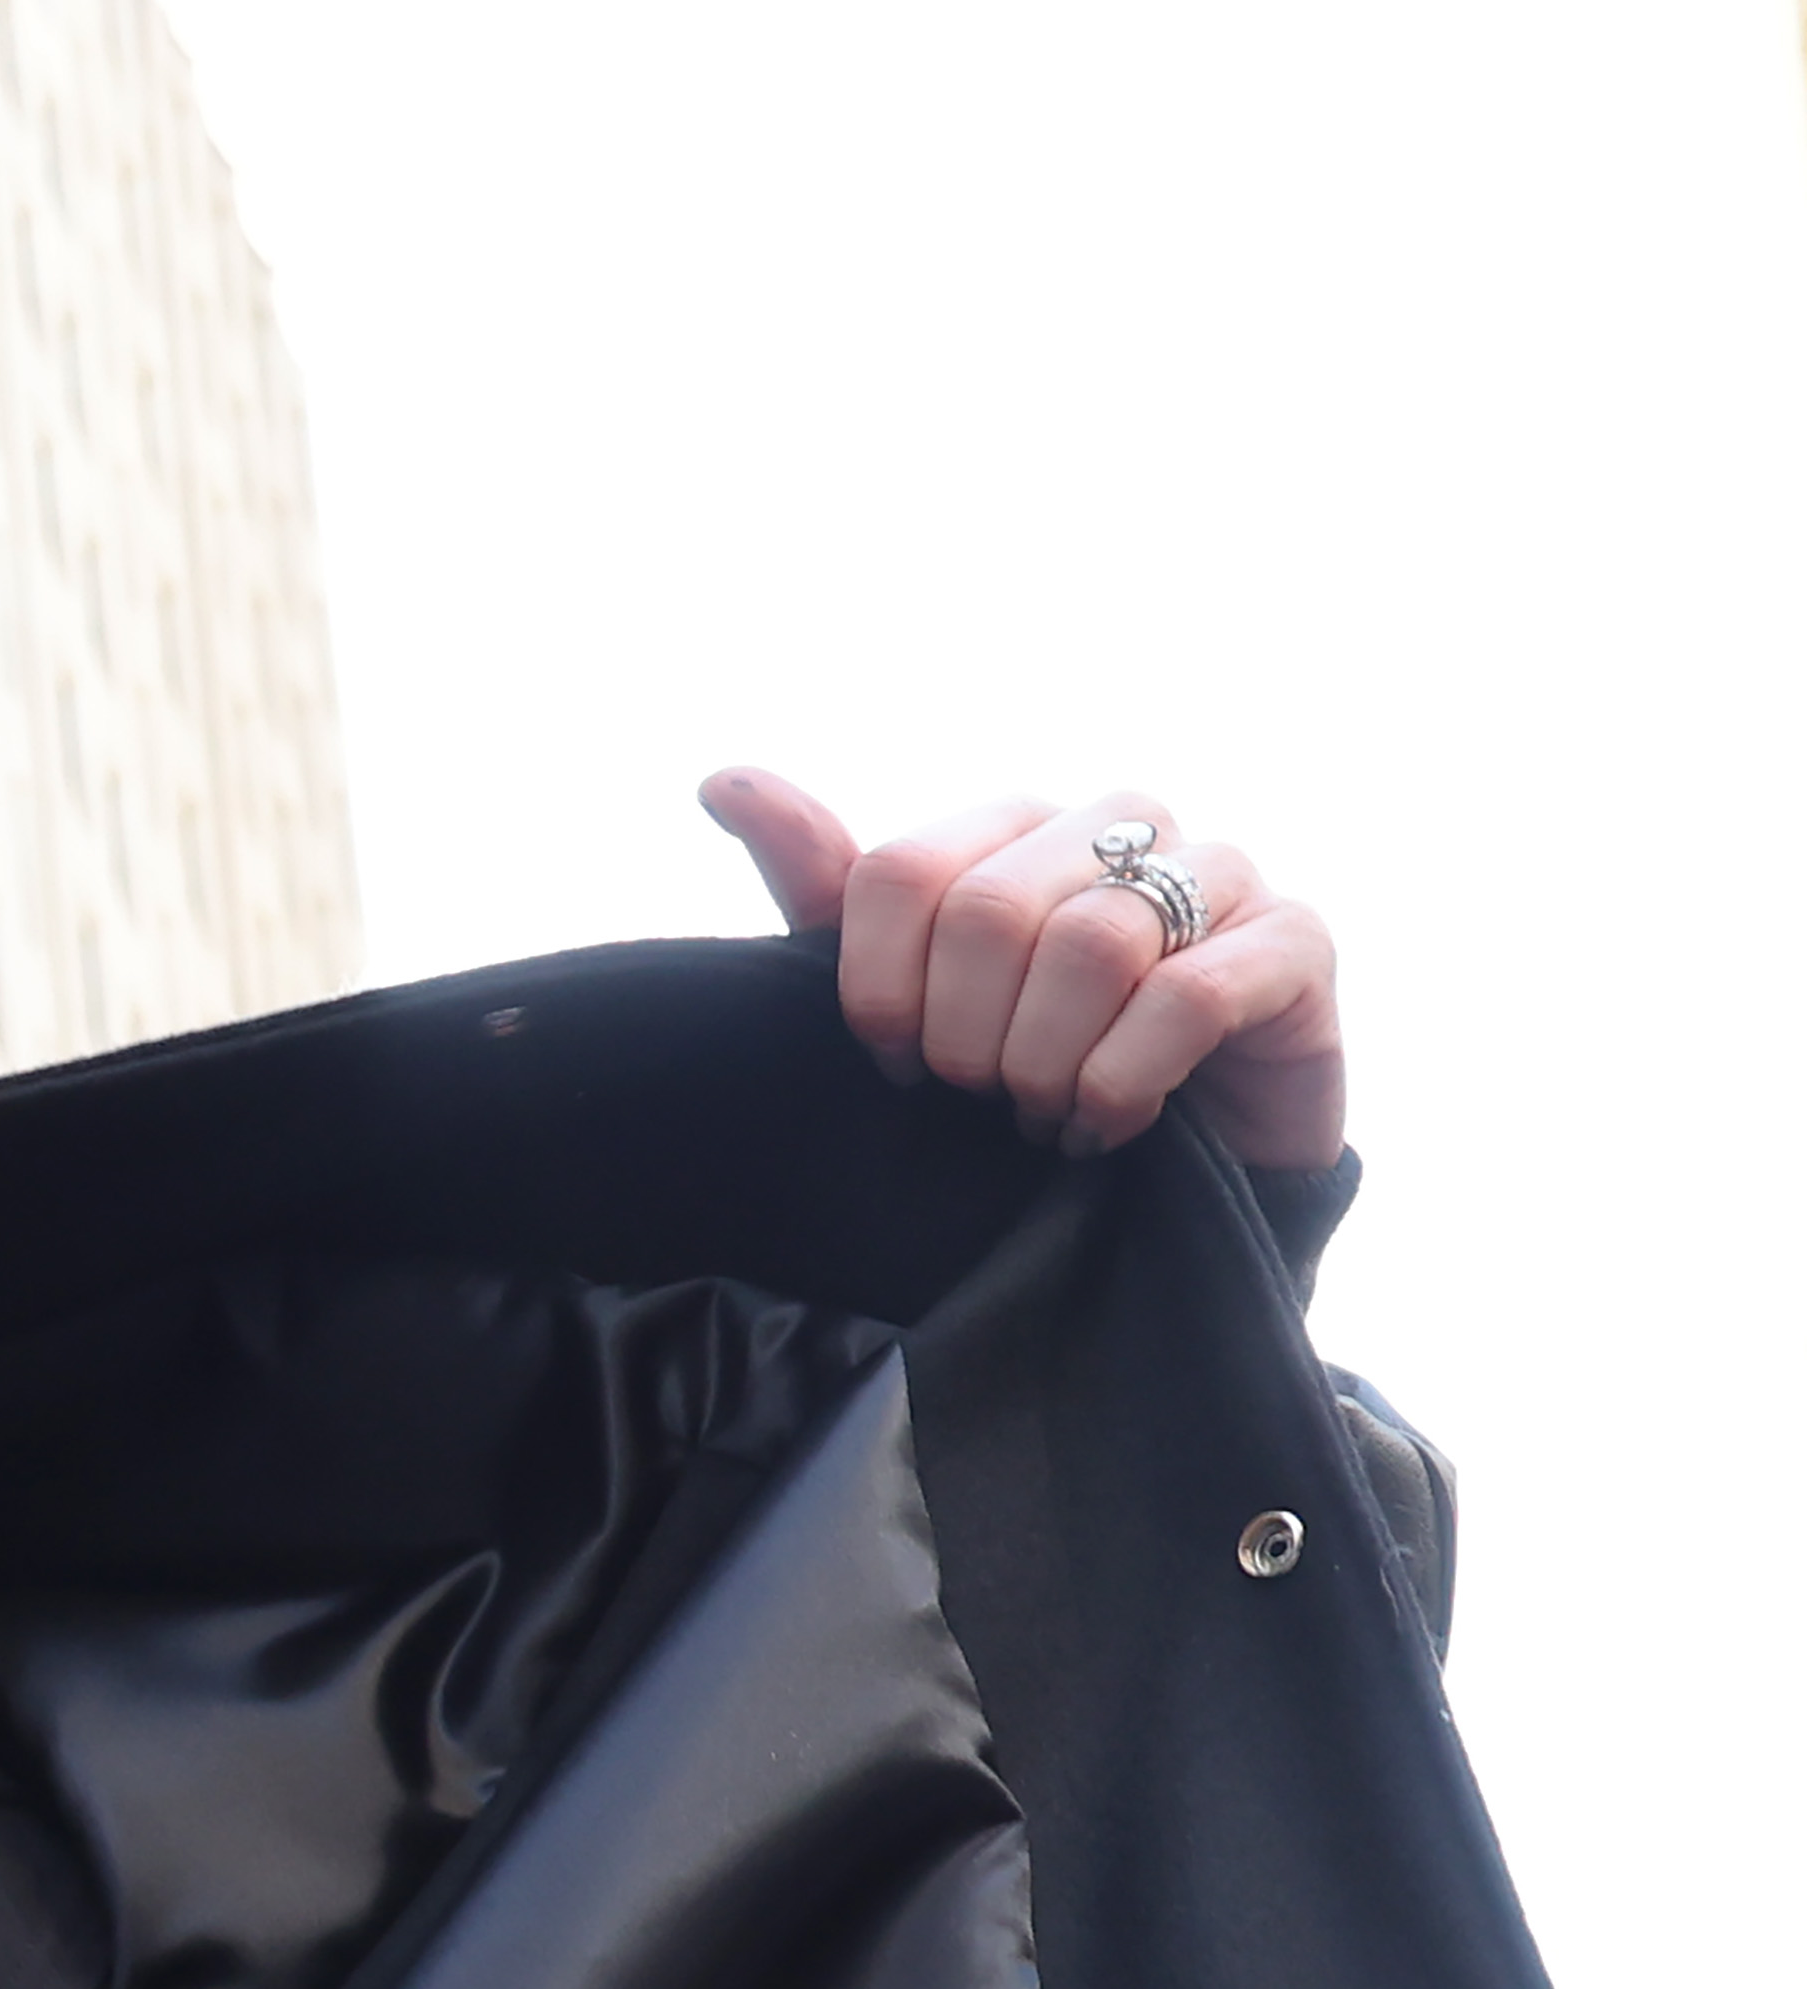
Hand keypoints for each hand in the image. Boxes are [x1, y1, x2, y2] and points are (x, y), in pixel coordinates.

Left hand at [703, 770, 1344, 1173]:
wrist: (1169, 1177)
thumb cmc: (1029, 1072)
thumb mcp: (906, 991)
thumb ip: (824, 889)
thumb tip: (722, 780)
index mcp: (1015, 826)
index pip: (895, 875)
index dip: (877, 993)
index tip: (896, 1064)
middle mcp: (1120, 823)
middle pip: (985, 910)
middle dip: (964, 1040)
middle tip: (984, 1098)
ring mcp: (1220, 873)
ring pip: (1088, 947)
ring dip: (1045, 1064)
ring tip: (1048, 1115)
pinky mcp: (1296, 943)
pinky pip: (1186, 997)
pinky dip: (1123, 1081)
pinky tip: (1111, 1121)